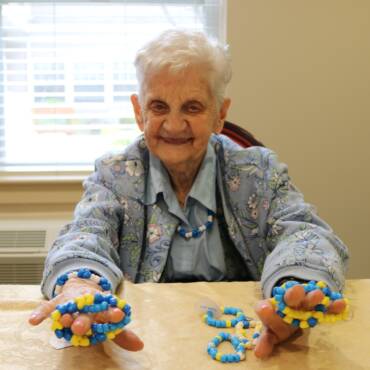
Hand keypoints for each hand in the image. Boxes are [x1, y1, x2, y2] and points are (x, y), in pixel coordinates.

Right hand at [29, 277, 143, 350]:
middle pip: (86, 311)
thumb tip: (140, 346)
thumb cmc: (98, 309)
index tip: (120, 314)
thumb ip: (121, 333)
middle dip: (84, 319)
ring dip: (65, 313)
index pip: (109, 310)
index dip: (113, 313)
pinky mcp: (58, 301)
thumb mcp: (109, 319)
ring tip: (62, 319)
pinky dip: (40, 312)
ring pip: (68, 307)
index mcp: (102, 306)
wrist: (84, 284)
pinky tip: (33, 321)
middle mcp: (88, 302)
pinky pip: (47, 307)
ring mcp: (72, 300)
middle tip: (81, 327)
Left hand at [253, 284, 345, 357]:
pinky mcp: (317, 303)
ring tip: (319, 295)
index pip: (267, 310)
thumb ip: (266, 341)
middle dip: (293, 295)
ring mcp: (302, 301)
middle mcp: (287, 302)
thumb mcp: (272, 332)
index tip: (264, 309)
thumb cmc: (279, 322)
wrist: (290, 303)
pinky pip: (325, 305)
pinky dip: (332, 304)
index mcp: (273, 310)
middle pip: (289, 298)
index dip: (266, 311)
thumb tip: (259, 353)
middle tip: (297, 290)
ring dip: (312, 297)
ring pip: (307, 299)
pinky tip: (340, 304)